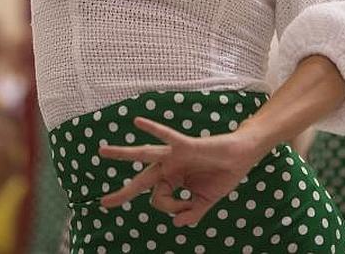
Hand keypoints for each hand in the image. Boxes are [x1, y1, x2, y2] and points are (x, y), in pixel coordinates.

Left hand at [101, 117, 258, 225]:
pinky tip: (138, 121)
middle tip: (104, 202)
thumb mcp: (205, 201)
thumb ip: (191, 213)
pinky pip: (166, 136)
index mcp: (173, 180)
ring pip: (144, 155)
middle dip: (123, 192)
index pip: (159, 200)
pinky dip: (153, 128)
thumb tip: (176, 223)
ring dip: (123, 153)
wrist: (242, 158)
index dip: (173, 208)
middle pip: (140, 180)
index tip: (186, 208)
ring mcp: (175, 155)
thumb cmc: (224, 175)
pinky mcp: (185, 145)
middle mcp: (170, 167)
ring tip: (102, 152)